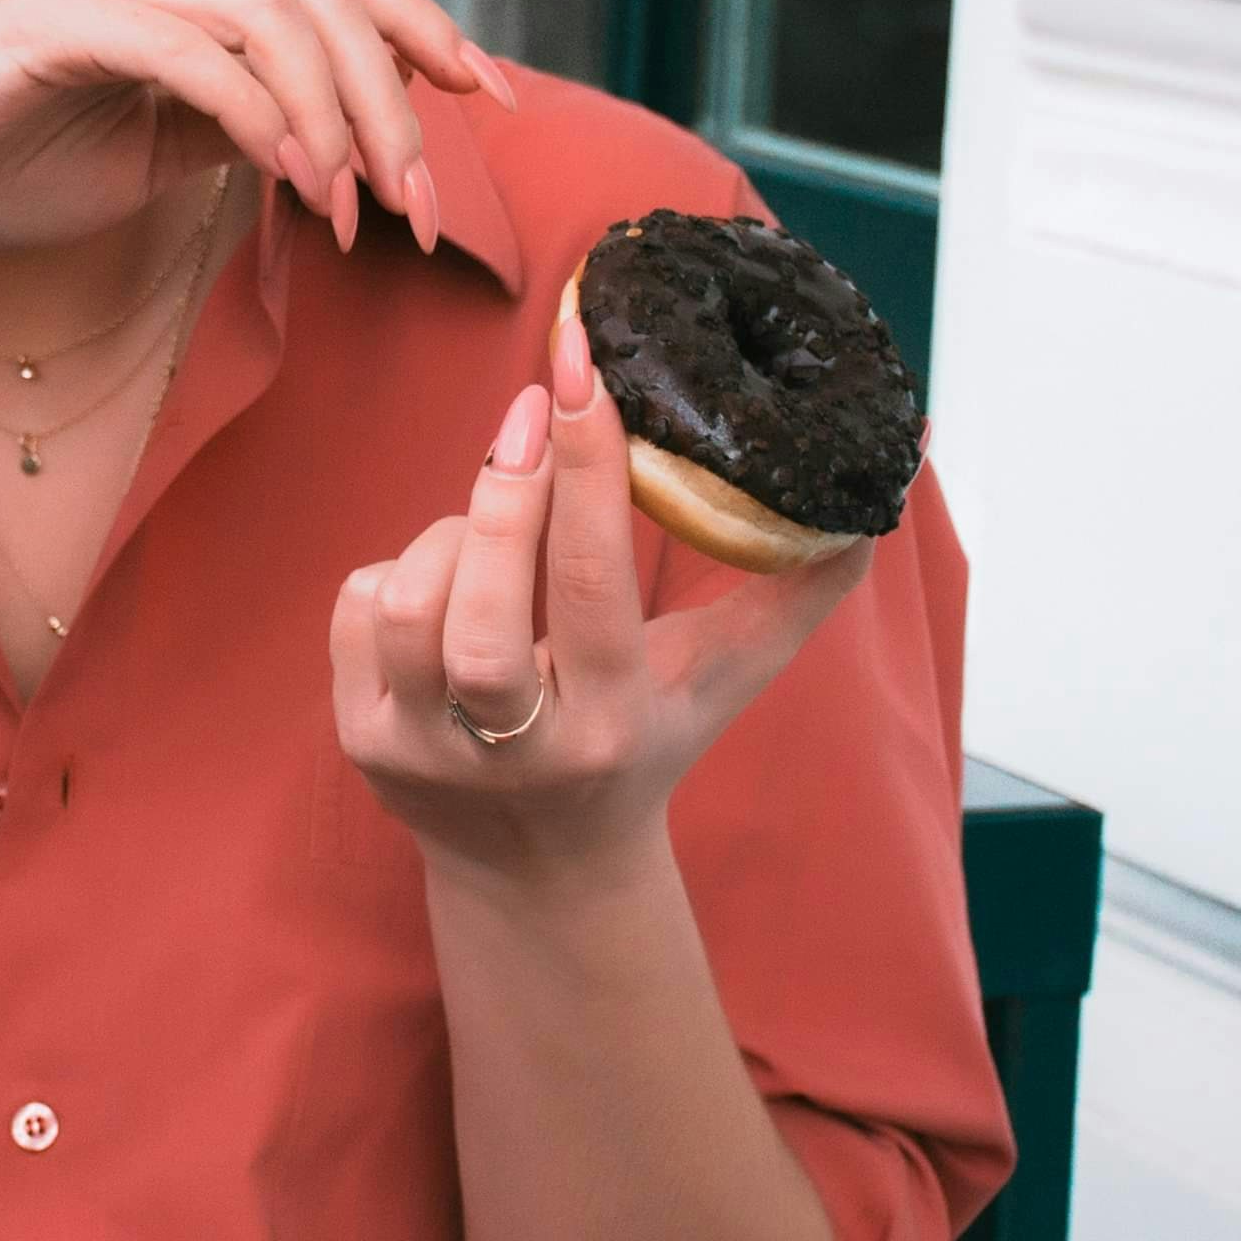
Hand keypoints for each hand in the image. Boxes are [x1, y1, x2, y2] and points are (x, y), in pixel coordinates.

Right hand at [0, 0, 513, 263]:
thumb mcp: (152, 154)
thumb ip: (239, 125)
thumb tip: (336, 135)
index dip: (424, 23)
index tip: (489, 97)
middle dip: (399, 93)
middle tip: (425, 203)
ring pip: (280, 16)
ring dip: (342, 120)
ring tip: (364, 213)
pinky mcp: (63, 19)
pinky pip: (204, 58)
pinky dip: (268, 125)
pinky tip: (298, 193)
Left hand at [329, 296, 873, 881]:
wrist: (538, 870)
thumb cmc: (641, 742)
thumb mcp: (723, 678)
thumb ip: (800, 588)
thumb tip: (883, 485)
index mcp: (613, 721)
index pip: (591, 584)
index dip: (586, 469)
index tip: (580, 370)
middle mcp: (516, 747)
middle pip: (483, 608)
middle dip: (506, 493)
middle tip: (535, 408)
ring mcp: (422, 751)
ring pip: (409, 602)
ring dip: (452, 531)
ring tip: (500, 512)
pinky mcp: (359, 740)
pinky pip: (356, 607)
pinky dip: (398, 566)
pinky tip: (448, 577)